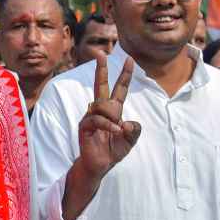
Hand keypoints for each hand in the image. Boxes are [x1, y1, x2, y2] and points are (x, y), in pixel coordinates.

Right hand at [78, 54, 141, 179]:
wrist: (99, 166)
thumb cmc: (113, 151)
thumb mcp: (131, 139)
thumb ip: (135, 129)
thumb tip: (125, 122)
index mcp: (113, 111)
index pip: (119, 89)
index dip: (125, 75)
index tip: (130, 60)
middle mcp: (100, 110)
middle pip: (101, 85)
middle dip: (101, 69)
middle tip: (100, 53)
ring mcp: (91, 117)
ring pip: (103, 106)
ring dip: (113, 117)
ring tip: (117, 131)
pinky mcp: (84, 126)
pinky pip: (97, 120)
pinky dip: (109, 125)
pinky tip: (116, 131)